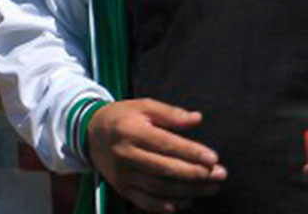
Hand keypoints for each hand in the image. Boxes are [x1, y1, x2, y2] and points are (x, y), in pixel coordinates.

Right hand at [87, 100, 225, 212]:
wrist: (90, 133)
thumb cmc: (122, 117)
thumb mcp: (143, 106)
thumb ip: (170, 113)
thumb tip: (197, 119)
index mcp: (129, 130)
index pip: (164, 144)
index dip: (190, 152)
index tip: (213, 158)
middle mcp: (124, 154)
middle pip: (164, 169)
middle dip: (196, 174)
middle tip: (220, 174)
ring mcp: (122, 174)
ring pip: (160, 188)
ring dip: (190, 190)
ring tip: (212, 187)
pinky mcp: (122, 188)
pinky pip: (148, 202)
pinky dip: (170, 205)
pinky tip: (188, 199)